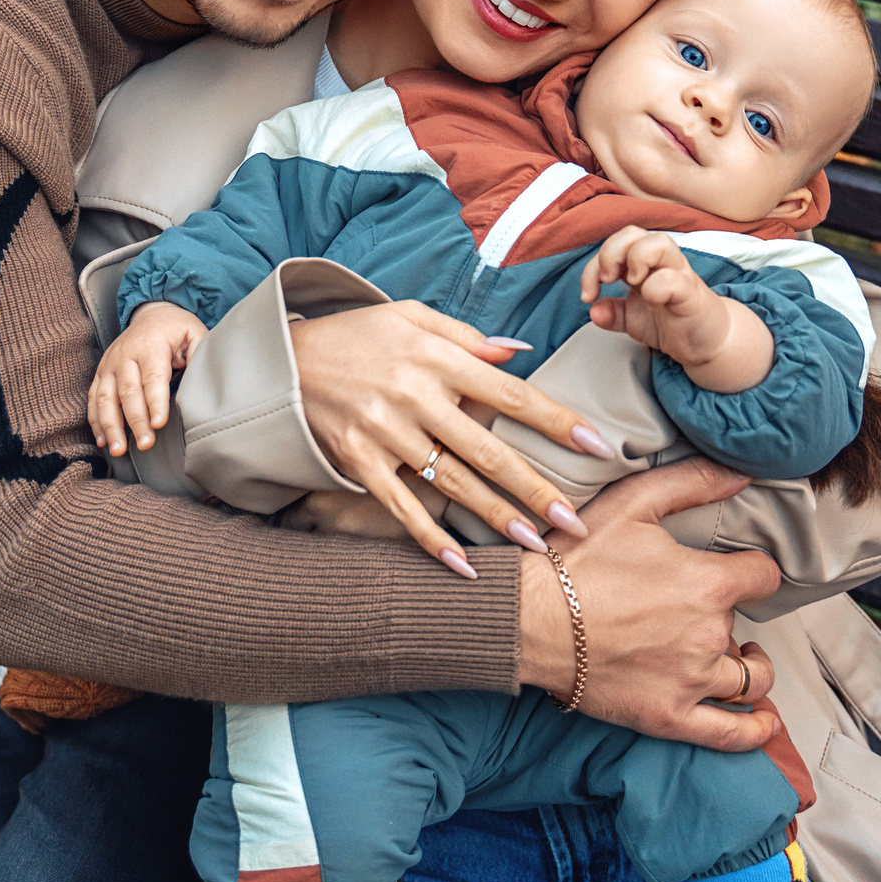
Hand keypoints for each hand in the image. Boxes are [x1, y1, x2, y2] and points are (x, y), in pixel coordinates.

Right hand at [88, 302, 208, 456]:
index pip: (152, 377)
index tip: (159, 424)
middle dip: (136, 421)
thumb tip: (203, 379)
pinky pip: (93, 399)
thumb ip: (200, 354)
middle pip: (128, 392)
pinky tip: (103, 441)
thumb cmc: (175, 329)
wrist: (151, 314)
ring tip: (118, 450)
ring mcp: (109, 365)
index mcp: (150, 346)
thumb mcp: (194, 333)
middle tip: (146, 444)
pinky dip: (96, 421)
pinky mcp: (101, 374)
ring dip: (110, 426)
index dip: (155, 402)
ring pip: (105, 399)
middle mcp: (125, 355)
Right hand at [289, 301, 617, 577]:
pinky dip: (429, 538)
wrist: (282, 358)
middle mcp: (414, 397)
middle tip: (575, 521)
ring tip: (535, 545)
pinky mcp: (357, 460)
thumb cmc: (357, 334)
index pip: (511, 394)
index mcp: (436, 357)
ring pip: (451, 483)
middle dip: (535, 488)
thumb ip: (468, 336)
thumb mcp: (410, 316)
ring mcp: (384, 432)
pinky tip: (462, 565)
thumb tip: (521, 353)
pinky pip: (400, 506)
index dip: (557, 421)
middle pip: (487, 449)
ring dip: (495, 517)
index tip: (597, 446)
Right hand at [519, 458, 785, 750]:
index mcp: (706, 584)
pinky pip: (731, 733)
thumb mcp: (631, 503)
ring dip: (750, 667)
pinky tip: (763, 721)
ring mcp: (691, 681)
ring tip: (739, 657)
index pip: (763, 576)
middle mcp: (707, 635)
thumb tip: (741, 474)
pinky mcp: (669, 716)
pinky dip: (756, 730)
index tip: (739, 571)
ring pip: (750, 681)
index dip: (752, 570)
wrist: (528, 620)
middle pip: (745, 625)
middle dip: (727, 615)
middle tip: (696, 607)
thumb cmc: (573, 561)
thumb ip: (691, 483)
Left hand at [581, 227, 769, 391]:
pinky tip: (651, 300)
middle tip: (608, 281)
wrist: (708, 342)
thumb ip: (613, 314)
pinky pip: (674, 278)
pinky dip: (656, 287)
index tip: (589, 295)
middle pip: (633, 233)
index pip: (614, 244)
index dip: (592, 266)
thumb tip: (594, 311)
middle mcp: (661, 263)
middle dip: (610, 253)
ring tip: (631, 283)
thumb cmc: (675, 321)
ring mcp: (678, 275)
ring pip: (659, 242)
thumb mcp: (634, 320)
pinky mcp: (691, 294)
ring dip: (636, 258)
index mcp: (644, 265)